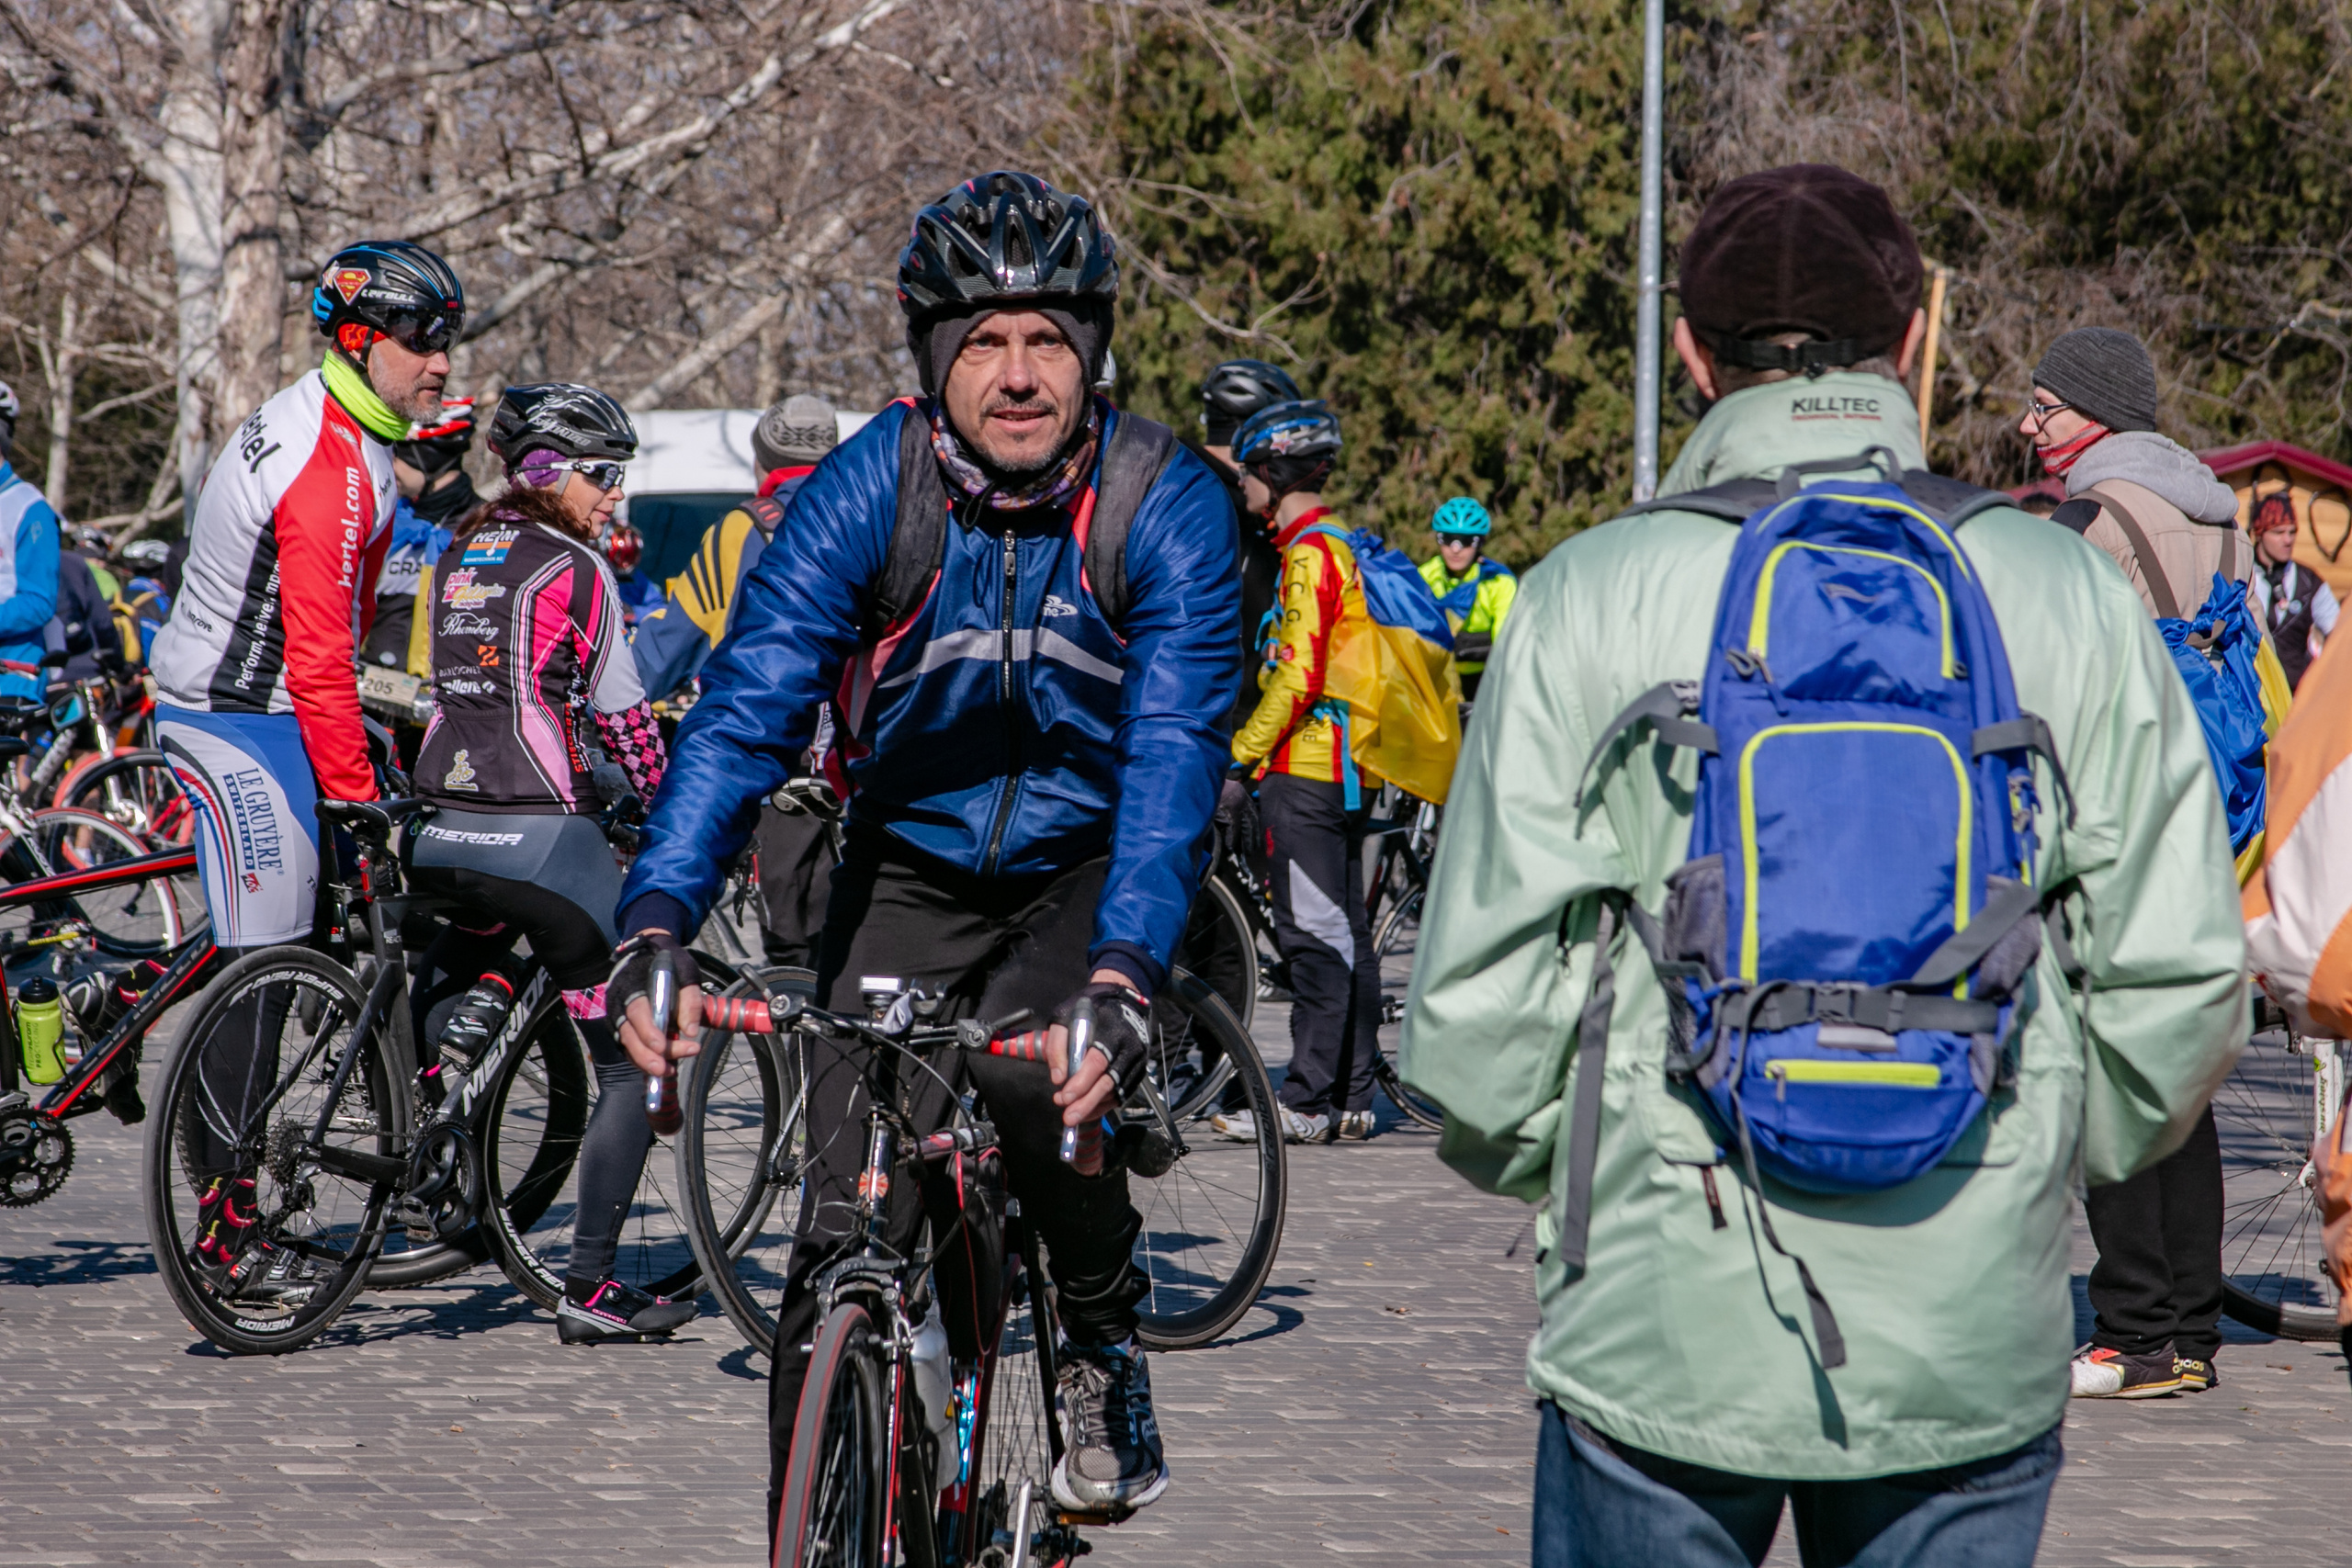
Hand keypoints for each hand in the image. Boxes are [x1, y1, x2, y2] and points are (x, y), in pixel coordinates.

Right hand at [610, 930, 703, 1076]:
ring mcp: (620, 1018)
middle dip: (646, 1055)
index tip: (663, 1046)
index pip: (637, 1012)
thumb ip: (689, 1000)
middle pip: (629, 1034)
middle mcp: (621, 1004)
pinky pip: (629, 1048)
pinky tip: (662, 1066)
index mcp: (633, 987)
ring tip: (669, 1071)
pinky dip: (643, 1060)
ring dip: (646, 1061)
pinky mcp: (624, 1028)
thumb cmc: (670, 965)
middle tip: (666, 1069)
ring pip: (627, 1045)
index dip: (648, 1032)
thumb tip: (691, 1032)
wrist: (650, 955)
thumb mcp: (686, 973)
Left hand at [1048, 972, 1150, 1129]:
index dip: (1081, 1082)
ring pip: (1116, 1092)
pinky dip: (1104, 1106)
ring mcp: (1136, 1062)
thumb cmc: (1091, 1010)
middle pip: (1109, 1082)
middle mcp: (1129, 1049)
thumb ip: (1058, 1046)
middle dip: (1087, 1103)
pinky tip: (1088, 1111)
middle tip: (1068, 1118)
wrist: (1124, 1001)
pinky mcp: (1138, 1071)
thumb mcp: (1065, 1017)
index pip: (1097, 1061)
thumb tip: (1058, 1078)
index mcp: (1112, 1032)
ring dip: (1093, 1107)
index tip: (1063, 1096)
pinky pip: (1122, 1095)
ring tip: (1072, 1115)